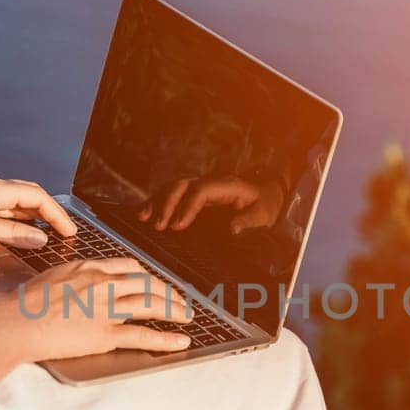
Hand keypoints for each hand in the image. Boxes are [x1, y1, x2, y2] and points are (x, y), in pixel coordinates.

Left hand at [0, 178, 75, 246]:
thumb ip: (13, 234)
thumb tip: (41, 238)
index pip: (38, 196)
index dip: (56, 214)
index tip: (69, 232)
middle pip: (31, 196)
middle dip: (50, 212)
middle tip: (64, 232)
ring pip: (18, 205)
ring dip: (35, 217)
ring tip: (49, 233)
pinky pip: (6, 212)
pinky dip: (20, 222)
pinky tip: (22, 233)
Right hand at [11, 258, 193, 359]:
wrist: (14, 322)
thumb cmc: (23, 304)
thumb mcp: (52, 277)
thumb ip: (73, 278)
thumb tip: (80, 285)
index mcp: (88, 267)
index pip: (129, 267)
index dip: (147, 276)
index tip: (155, 283)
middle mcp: (102, 283)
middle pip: (146, 283)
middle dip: (167, 292)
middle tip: (180, 301)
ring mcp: (105, 307)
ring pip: (151, 304)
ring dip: (174, 310)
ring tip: (187, 317)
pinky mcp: (104, 333)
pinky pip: (143, 335)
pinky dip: (166, 339)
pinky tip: (181, 341)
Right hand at [136, 174, 285, 233]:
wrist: (264, 192)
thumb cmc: (264, 204)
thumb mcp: (263, 213)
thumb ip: (250, 220)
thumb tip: (234, 229)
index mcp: (227, 185)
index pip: (201, 191)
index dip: (187, 207)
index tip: (177, 226)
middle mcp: (210, 181)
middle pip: (183, 185)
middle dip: (167, 204)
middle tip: (158, 226)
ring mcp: (200, 183)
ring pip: (173, 187)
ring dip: (157, 201)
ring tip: (144, 218)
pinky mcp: (194, 191)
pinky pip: (172, 192)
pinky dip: (157, 201)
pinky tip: (145, 213)